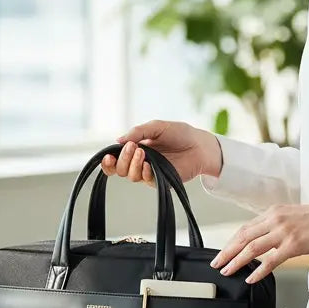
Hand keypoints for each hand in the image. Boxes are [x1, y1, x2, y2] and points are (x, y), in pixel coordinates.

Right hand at [100, 120, 221, 187]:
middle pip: (120, 169)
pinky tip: (148, 164)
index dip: (109, 160)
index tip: (108, 156)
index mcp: (136, 148)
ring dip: (132, 164)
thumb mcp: (156, 127)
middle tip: (133, 147)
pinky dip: (143, 172)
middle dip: (122, 159)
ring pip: (130, 176)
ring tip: (143, 152)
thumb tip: (118, 140)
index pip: (116, 158)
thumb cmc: (180, 134)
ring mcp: (150, 172)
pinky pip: (146, 180)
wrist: (200, 145)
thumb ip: (137, 132)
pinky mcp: (160, 180)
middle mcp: (140, 162)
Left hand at [209, 199, 308, 283]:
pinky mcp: (294, 244)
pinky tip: (250, 277)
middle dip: (227, 252)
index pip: (246, 228)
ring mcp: (284, 232)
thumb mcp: (295, 216)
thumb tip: (267, 238)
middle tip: (217, 263)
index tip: (223, 251)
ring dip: (236, 261)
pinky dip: (258, 270)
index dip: (231, 241)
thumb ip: (278, 225)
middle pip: (243, 237)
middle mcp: (276, 219)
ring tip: (227, 271)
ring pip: (252, 248)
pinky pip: (271, 260)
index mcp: (275, 212)